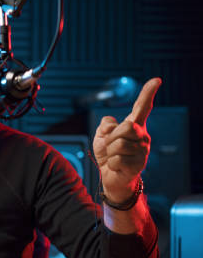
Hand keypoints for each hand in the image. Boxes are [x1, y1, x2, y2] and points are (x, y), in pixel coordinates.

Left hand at [92, 78, 161, 202]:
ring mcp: (142, 151)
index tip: (156, 80)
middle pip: (127, 127)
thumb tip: (112, 123)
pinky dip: (111, 163)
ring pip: (119, 145)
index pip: (142, 107)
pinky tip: (116, 166)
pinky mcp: (138, 165)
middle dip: (112, 137)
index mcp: (134, 126)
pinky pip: (117, 159)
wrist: (109, 176)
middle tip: (111, 146)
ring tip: (114, 157)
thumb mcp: (101, 136)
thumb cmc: (108, 154)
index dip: (148, 93)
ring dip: (110, 152)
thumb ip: (105, 125)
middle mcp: (142, 136)